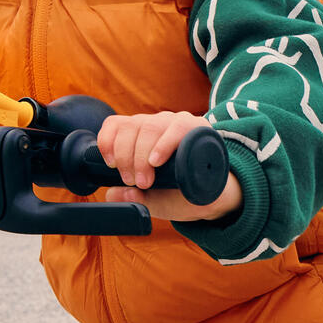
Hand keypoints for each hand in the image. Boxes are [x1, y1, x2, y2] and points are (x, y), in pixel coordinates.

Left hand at [94, 112, 240, 223]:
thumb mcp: (151, 199)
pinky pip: (177, 127)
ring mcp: (176, 123)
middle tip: (133, 181)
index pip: (117, 124)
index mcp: (140, 135)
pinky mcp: (198, 128)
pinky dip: (163, 143)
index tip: (111, 165)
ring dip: (141, 155)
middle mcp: (156, 124)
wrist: (213, 199)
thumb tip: (112, 194)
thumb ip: (132, 197)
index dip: (108, 141)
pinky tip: (157, 160)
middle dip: (126, 156)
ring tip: (146, 180)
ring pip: (149, 126)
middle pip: (131, 126)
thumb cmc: (180, 194)